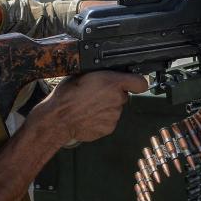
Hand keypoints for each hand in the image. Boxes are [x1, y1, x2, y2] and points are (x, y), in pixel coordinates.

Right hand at [30, 71, 149, 145]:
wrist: (59, 118)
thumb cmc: (67, 94)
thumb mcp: (84, 73)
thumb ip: (102, 74)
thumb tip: (109, 73)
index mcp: (113, 83)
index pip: (140, 83)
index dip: (136, 83)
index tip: (132, 83)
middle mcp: (117, 100)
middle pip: (123, 96)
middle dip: (113, 95)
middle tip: (96, 94)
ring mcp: (114, 116)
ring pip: (115, 109)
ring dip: (106, 107)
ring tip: (88, 106)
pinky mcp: (109, 128)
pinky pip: (109, 121)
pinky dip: (101, 119)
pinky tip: (88, 116)